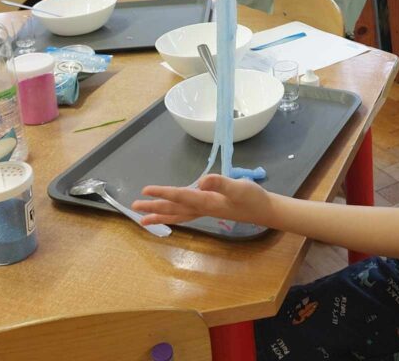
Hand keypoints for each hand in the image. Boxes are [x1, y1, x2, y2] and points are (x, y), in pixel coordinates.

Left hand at [133, 174, 272, 226]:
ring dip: (159, 214)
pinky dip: (173, 214)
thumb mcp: (239, 188)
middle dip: (154, 208)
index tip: (146, 190)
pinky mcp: (208, 209)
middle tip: (134, 207)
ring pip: (177, 214)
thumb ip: (221, 183)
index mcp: (207, 202)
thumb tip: (203, 181)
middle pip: (173, 209)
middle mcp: (202, 208)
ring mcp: (204, 210)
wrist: (263, 210)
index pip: (181, 196)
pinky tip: (169, 213)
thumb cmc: (252, 197)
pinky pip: (184, 213)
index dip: (163, 193)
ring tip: (142, 218)